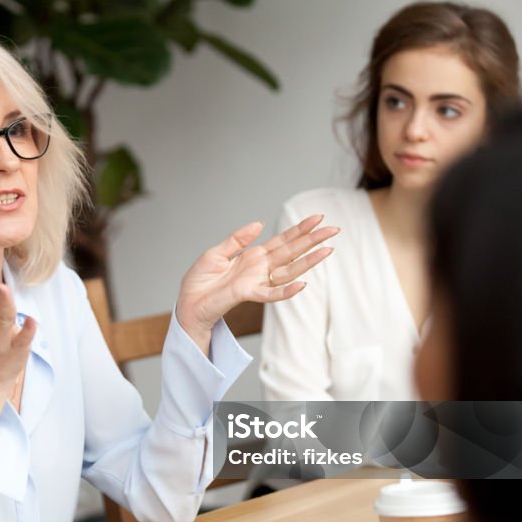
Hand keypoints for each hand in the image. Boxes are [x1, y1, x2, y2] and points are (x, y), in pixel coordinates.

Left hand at [176, 215, 337, 340]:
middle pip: (292, 252)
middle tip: (334, 229)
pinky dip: (286, 291)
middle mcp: (260, 269)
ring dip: (308, 262)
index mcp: (253, 256)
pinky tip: (302, 284)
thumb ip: (237, 239)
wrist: (188, 303)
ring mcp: (256, 282)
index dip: (299, 230)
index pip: (282, 241)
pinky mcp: (248, 294)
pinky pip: (271, 294)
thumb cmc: (200, 281)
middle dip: (312, 240)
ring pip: (289, 271)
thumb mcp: (216, 253)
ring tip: (328, 250)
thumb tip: (259, 223)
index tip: (317, 218)